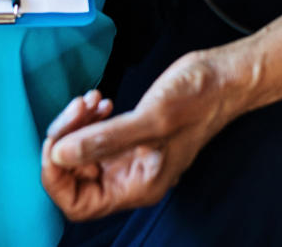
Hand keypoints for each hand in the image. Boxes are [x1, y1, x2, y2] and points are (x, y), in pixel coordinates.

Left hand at [42, 50, 245, 219]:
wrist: (224, 78)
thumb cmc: (200, 100)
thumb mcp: (151, 119)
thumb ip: (104, 141)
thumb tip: (59, 155)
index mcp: (137, 187)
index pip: (78, 204)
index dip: (57, 177)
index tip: (56, 142)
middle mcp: (131, 177)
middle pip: (74, 176)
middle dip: (67, 141)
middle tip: (78, 108)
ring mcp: (130, 156)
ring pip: (82, 152)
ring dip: (77, 126)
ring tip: (91, 100)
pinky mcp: (131, 135)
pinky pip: (95, 134)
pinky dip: (89, 118)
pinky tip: (101, 100)